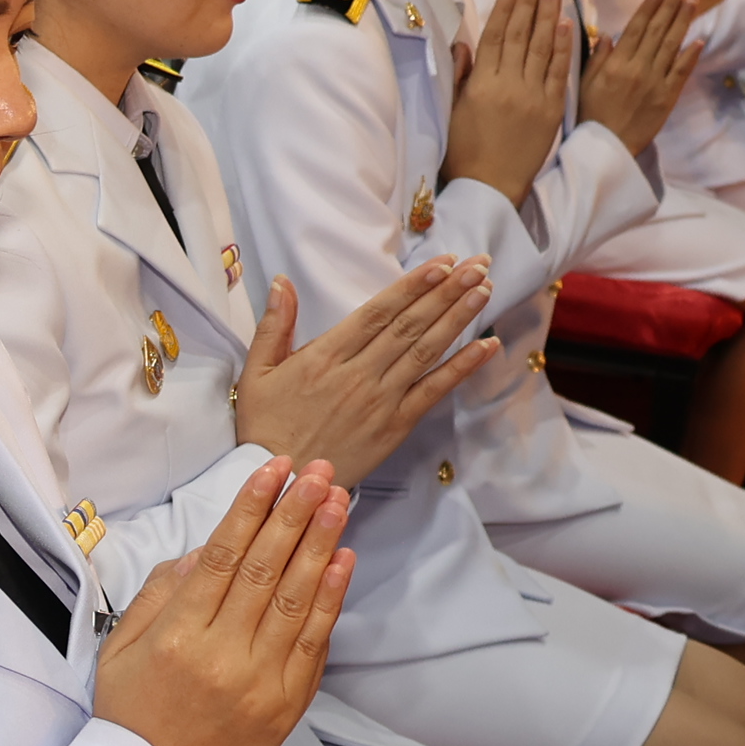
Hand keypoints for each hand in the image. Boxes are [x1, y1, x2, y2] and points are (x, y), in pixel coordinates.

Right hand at [90, 458, 352, 745]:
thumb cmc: (130, 715)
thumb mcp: (119, 649)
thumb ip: (159, 595)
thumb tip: (204, 551)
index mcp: (176, 637)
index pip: (222, 557)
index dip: (251, 509)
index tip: (274, 471)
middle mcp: (221, 655)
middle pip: (265, 569)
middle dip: (294, 513)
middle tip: (318, 472)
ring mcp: (259, 681)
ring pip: (295, 599)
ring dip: (321, 544)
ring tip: (338, 500)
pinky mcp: (286, 704)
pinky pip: (313, 642)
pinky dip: (330, 598)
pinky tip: (342, 559)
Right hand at [230, 262, 496, 488]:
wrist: (283, 482)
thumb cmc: (266, 426)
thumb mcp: (256, 373)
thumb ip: (273, 325)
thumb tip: (282, 282)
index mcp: (324, 357)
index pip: (377, 312)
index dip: (413, 285)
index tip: (442, 263)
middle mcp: (358, 374)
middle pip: (410, 325)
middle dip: (446, 291)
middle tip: (478, 264)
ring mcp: (381, 400)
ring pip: (426, 351)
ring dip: (458, 317)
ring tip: (485, 288)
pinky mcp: (395, 425)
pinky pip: (434, 391)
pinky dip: (462, 368)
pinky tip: (487, 346)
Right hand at [439, 0, 571, 204]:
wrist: (490, 188)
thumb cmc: (464, 154)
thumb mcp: (454, 112)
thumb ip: (462, 76)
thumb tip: (465, 44)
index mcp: (481, 84)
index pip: (497, 34)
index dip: (507, 5)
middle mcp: (508, 84)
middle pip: (521, 33)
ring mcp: (532, 95)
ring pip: (541, 46)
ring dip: (548, 13)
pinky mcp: (550, 109)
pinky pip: (558, 71)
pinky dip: (562, 46)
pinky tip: (565, 23)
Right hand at [575, 0, 704, 158]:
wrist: (607, 147)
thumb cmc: (590, 116)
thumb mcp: (584, 85)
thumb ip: (598, 58)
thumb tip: (609, 35)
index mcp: (616, 65)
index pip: (636, 29)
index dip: (650, 8)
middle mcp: (638, 69)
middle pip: (658, 31)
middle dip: (672, 5)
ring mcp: (656, 82)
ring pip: (673, 45)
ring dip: (684, 21)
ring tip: (694, 1)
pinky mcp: (667, 97)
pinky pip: (681, 72)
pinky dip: (691, 55)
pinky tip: (699, 39)